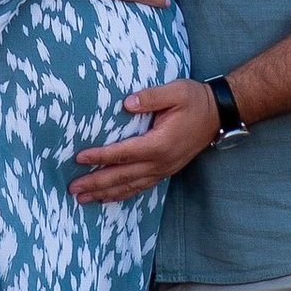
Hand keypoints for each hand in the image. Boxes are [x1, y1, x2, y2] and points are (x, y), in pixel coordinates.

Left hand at [69, 76, 221, 203]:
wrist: (217, 115)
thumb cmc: (195, 100)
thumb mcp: (176, 91)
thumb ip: (151, 97)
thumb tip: (128, 102)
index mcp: (160, 143)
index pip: (124, 153)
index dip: (101, 156)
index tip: (80, 158)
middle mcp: (160, 162)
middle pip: (122, 176)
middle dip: (96, 183)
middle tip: (73, 189)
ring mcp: (163, 169)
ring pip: (130, 186)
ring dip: (105, 193)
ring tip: (82, 199)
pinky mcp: (165, 171)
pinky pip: (140, 187)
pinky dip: (122, 194)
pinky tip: (108, 197)